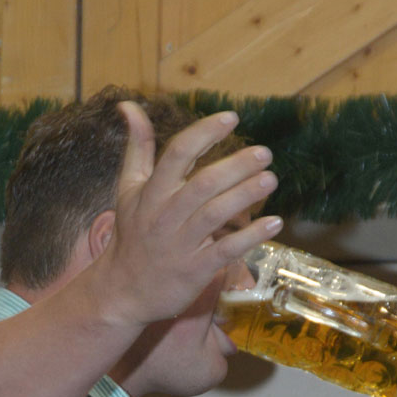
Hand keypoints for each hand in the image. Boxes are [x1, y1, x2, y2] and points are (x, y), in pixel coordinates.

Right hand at [97, 101, 280, 326]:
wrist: (123, 291)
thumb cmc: (132, 235)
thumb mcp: (127, 189)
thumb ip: (136, 147)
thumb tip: (129, 105)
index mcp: (150, 192)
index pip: (177, 153)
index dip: (205, 133)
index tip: (231, 118)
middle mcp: (164, 216)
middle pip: (203, 183)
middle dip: (236, 165)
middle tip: (264, 153)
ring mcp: (180, 244)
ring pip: (216, 214)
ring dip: (246, 195)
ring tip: (270, 180)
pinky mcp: (194, 270)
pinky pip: (226, 250)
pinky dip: (251, 237)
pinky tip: (273, 223)